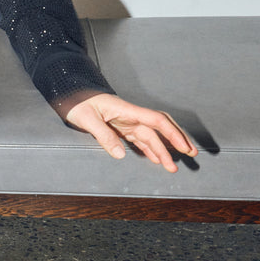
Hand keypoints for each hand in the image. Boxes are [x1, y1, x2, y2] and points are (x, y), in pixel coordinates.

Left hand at [65, 93, 196, 172]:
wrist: (69, 94)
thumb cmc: (77, 103)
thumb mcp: (87, 119)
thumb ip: (103, 135)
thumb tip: (120, 154)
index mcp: (127, 110)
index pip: (156, 121)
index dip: (172, 134)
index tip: (183, 147)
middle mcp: (131, 116)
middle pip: (159, 129)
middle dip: (176, 140)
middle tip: (191, 154)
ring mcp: (126, 122)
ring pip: (150, 137)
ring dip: (162, 150)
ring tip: (172, 166)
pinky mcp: (120, 128)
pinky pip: (139, 139)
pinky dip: (149, 149)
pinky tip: (156, 159)